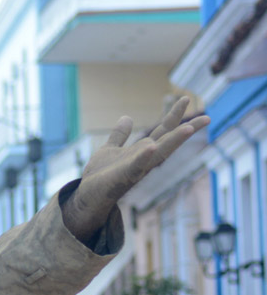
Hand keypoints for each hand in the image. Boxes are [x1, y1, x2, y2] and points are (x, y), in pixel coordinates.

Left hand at [62, 97, 210, 242]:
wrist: (88, 195)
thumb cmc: (100, 175)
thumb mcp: (110, 149)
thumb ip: (119, 135)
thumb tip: (127, 117)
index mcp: (142, 151)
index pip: (162, 131)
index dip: (174, 116)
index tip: (186, 99)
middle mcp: (144, 159)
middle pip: (168, 141)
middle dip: (187, 130)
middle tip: (208, 117)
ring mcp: (136, 168)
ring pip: (159, 154)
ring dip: (173, 142)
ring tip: (189, 129)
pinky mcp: (123, 176)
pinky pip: (135, 166)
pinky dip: (143, 157)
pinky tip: (151, 147)